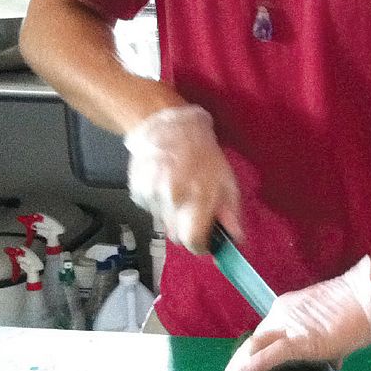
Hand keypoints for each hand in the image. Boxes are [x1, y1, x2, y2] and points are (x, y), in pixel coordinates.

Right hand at [124, 105, 239, 253]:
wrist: (168, 125)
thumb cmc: (203, 152)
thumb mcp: (226, 180)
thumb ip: (230, 213)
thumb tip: (234, 239)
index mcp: (195, 199)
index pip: (193, 242)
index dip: (201, 245)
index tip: (206, 239)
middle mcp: (170, 201)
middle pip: (177, 236)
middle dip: (187, 229)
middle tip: (194, 209)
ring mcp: (150, 196)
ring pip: (163, 223)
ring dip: (172, 214)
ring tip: (178, 188)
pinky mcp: (136, 192)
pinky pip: (150, 210)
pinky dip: (159, 203)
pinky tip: (164, 182)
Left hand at [216, 255, 370, 370]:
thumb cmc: (358, 313)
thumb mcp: (333, 334)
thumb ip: (325, 351)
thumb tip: (328, 368)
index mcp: (286, 312)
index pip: (261, 341)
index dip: (251, 363)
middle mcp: (280, 315)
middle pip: (250, 346)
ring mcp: (287, 325)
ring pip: (252, 351)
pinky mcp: (298, 340)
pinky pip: (269, 357)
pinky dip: (253, 370)